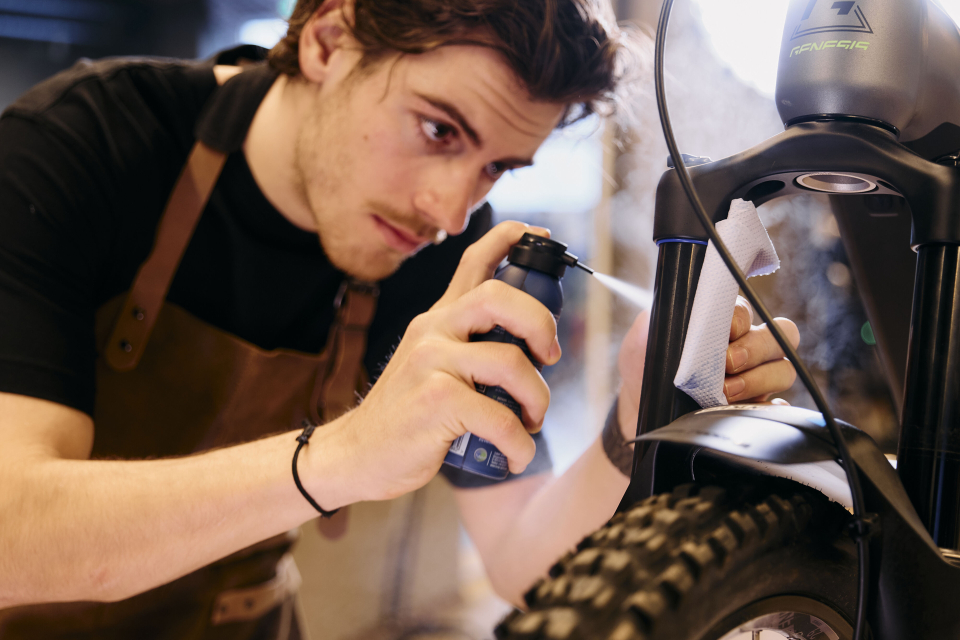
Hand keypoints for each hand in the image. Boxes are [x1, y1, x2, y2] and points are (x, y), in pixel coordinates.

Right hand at [326, 222, 559, 502]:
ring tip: (531, 422)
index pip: (473, 261)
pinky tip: (516, 455)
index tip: (539, 234)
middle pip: (501, 298)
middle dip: (541, 324)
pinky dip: (519, 444)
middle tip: (549, 357)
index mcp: (437, 319)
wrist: (356, 453)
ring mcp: (431, 363)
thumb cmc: (407, 414)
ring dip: (536, 399)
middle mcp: (432, 330)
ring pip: (511, 362)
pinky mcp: (435, 401)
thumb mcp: (429, 364)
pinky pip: (501, 418)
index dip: (510, 239)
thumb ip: (466, 346)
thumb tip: (528, 346)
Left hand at [615, 296, 799, 439]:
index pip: (746, 311)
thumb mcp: (643, 339)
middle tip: (728, 364)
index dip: (740, 319)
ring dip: (759, 380)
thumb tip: (667, 313)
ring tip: (726, 393)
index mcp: (723, 323)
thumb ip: (657, 319)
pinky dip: (772, 407)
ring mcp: (755, 379)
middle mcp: (746, 347)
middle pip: (780, 336)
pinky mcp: (755, 408)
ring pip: (783, 370)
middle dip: (756, 348)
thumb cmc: (645, 366)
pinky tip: (749, 410)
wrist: (640, 407)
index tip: (725, 331)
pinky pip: (780, 407)